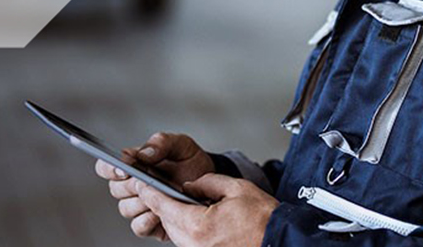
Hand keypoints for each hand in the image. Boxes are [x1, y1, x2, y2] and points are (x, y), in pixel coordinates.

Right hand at [93, 132, 215, 240]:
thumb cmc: (192, 163)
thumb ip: (161, 142)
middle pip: (115, 190)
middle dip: (132, 185)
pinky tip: (161, 212)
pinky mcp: (150, 224)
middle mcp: (133, 186)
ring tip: (160, 195)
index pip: (106, 167)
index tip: (124, 168)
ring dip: (141, 202)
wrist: (210, 186)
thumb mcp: (181, 145)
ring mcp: (140, 206)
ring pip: (126, 209)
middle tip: (148, 180)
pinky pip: (139, 227)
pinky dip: (148, 220)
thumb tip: (142, 154)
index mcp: (134, 165)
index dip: (109, 168)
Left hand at [136, 174, 277, 246]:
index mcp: (197, 225)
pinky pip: (188, 242)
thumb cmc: (263, 218)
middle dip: (162, 205)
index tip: (141, 183)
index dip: (149, 192)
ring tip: (180, 203)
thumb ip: (208, 182)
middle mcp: (194, 244)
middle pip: (166, 221)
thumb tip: (190, 185)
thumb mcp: (237, 188)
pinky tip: (195, 219)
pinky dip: (187, 229)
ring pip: (176, 233)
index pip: (163, 206)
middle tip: (159, 189)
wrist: (280, 240)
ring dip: (174, 218)